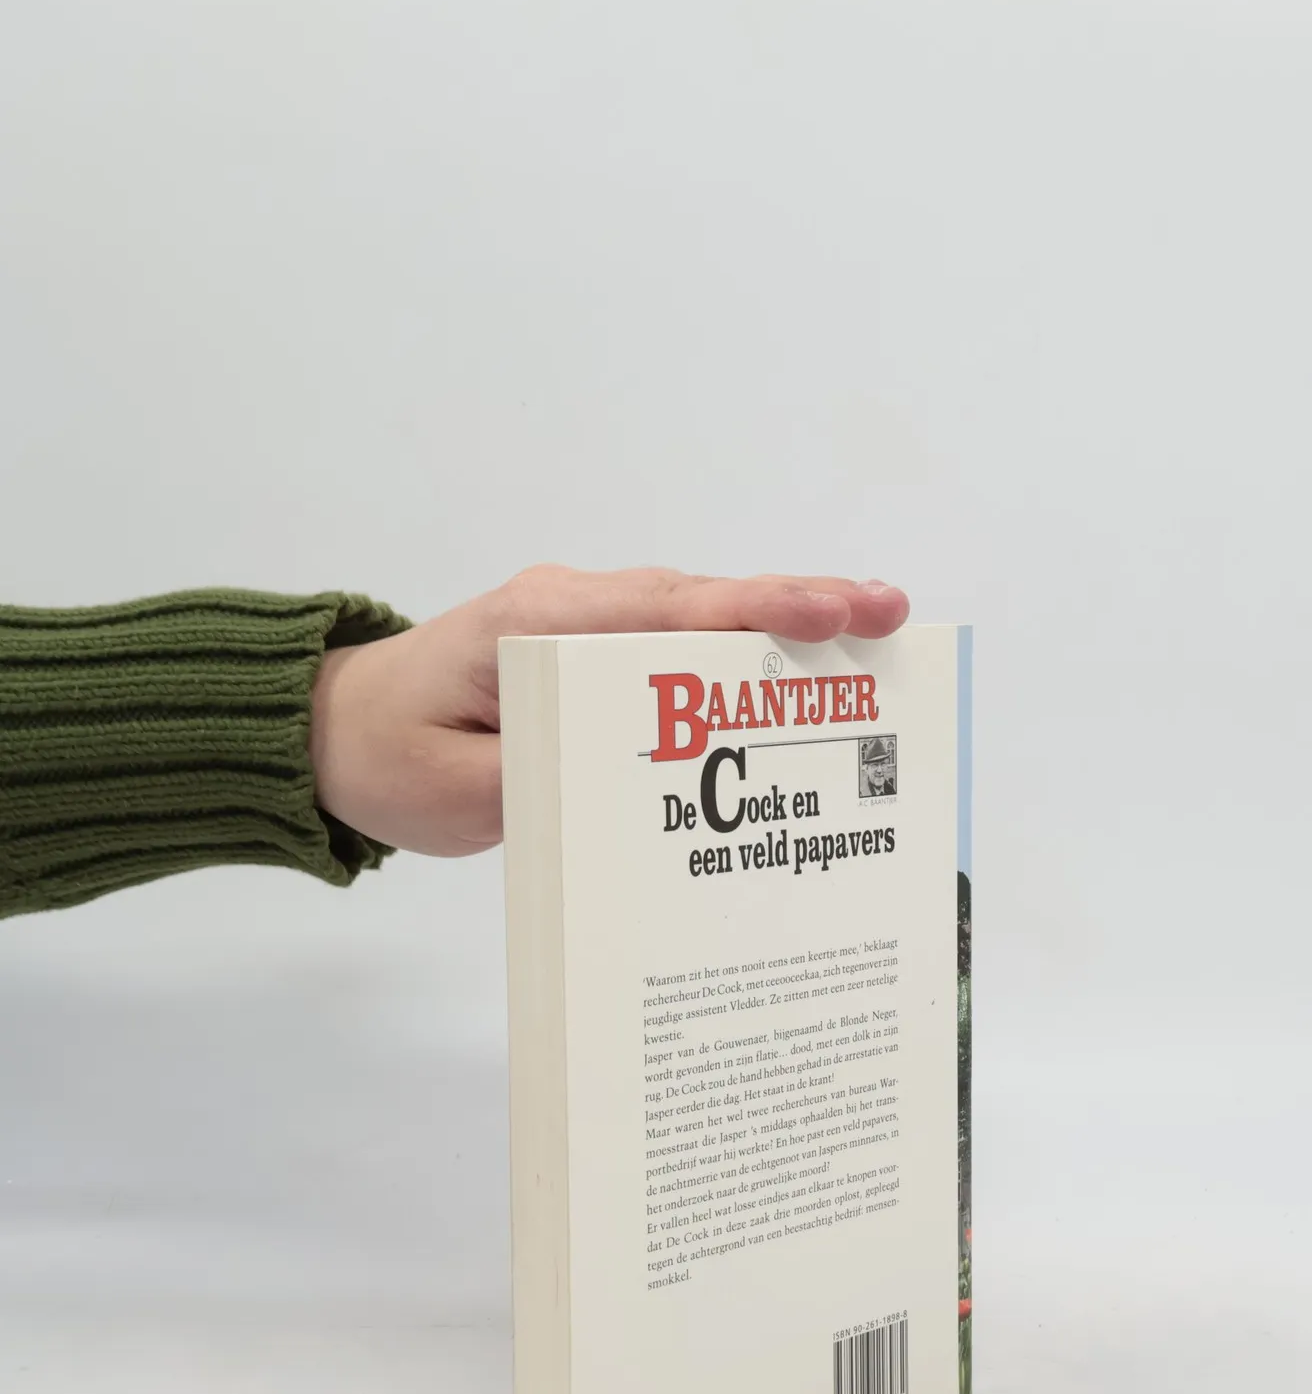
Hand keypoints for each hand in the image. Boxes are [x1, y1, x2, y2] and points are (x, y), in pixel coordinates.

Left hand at [309, 566, 910, 855]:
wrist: (337, 731)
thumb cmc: (390, 759)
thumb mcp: (456, 793)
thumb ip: (542, 781)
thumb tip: (639, 785)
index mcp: (537, 629)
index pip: (661, 613)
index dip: (751, 614)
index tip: (827, 614)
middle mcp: (572, 607)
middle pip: (702, 600)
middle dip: (800, 605)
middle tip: (891, 612)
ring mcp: (588, 620)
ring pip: (702, 613)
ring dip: (787, 620)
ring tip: (876, 630)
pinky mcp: (596, 647)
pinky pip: (684, 638)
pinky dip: (748, 644)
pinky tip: (807, 663)